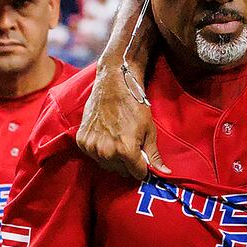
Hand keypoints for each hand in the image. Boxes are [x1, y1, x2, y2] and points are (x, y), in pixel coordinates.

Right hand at [74, 0, 161, 181]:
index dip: (147, 166)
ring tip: (124, 133)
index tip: (150, 159)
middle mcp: (103, 149)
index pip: (139, 174)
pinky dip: (102, 147)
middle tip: (137, 140)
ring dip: (117, 155)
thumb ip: (156, 150)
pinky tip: (110, 130)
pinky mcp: (80, 137)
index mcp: (124, 147)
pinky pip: (94, 154)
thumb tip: (167, 173)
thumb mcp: (150, 122)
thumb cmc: (138, 94)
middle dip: (132, 161)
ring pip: (108, 164)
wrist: (112, 72)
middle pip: (123, 171)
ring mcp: (89, 143)